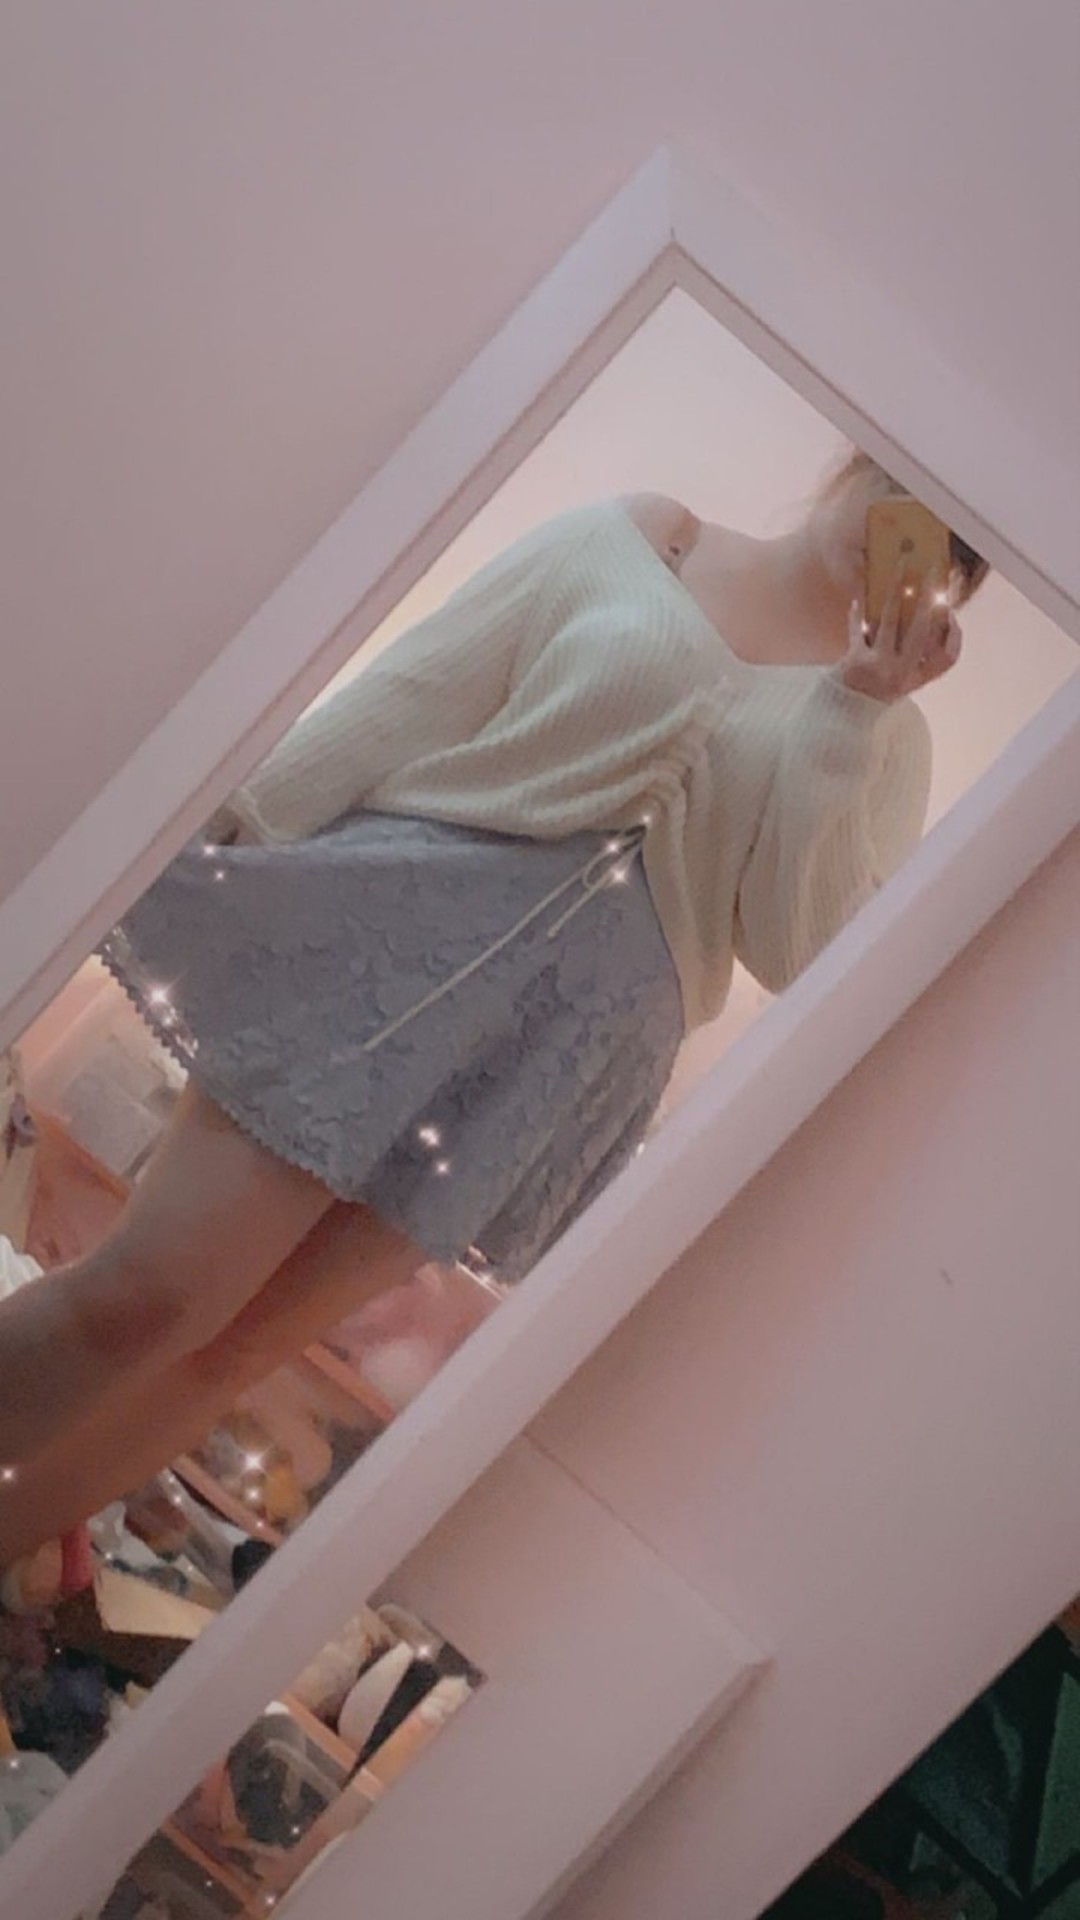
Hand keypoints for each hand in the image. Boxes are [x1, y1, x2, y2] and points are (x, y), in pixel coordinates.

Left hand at [835, 568, 962, 703]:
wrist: (842, 715)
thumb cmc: (875, 691)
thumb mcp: (902, 681)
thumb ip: (916, 656)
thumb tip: (925, 611)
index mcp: (917, 679)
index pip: (948, 658)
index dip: (955, 636)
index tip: (952, 615)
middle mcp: (902, 674)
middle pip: (922, 629)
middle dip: (928, 596)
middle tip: (932, 571)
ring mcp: (879, 667)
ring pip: (891, 620)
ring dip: (895, 590)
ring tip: (899, 568)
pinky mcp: (855, 661)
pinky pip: (859, 628)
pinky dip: (859, 611)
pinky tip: (859, 597)